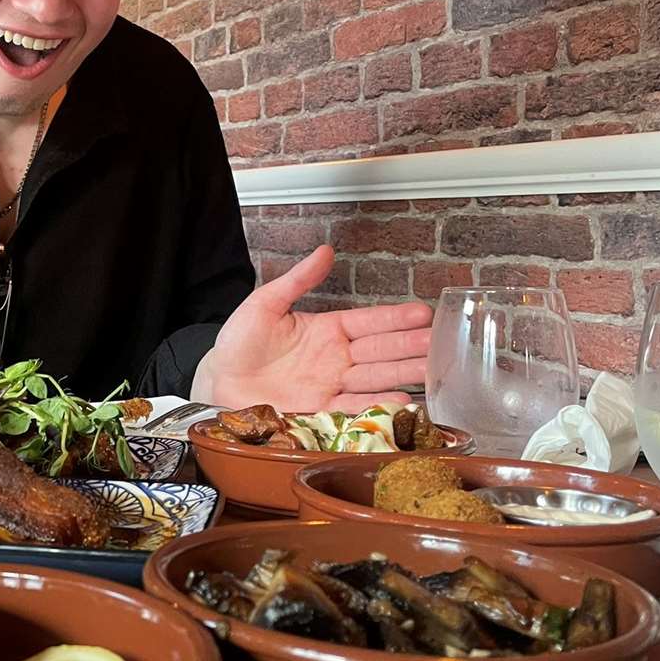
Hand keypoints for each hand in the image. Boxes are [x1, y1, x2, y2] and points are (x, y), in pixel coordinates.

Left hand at [191, 245, 431, 412]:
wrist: (218, 381)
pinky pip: (354, 408)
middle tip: (442, 342)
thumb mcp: (265, 303)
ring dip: (404, 374)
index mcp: (326, 330)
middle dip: (411, 346)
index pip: (368, 322)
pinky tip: (403, 400)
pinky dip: (378, 405)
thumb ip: (297, 280)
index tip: (423, 312)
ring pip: (375, 378)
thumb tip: (325, 249)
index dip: (394, 318)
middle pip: (380, 351)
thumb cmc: (239, 342)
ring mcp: (330, 386)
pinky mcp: (320, 411)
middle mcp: (335, 359)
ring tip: (434, 369)